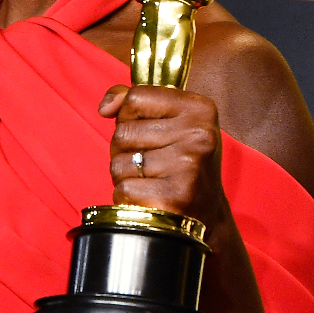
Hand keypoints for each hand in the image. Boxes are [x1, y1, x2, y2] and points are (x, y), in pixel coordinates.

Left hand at [97, 83, 265, 312]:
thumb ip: (135, 101)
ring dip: (126, 175)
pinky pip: (123, 189)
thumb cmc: (181, 161)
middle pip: (122, 132)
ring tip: (152, 180)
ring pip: (118, 163)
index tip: (148, 131)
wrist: (207, 214)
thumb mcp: (171, 121)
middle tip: (151, 163)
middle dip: (125, 150)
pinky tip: (151, 197)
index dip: (129, 116)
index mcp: (200, 108)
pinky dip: (129, 197)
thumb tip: (106, 107)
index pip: (135, 97)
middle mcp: (198, 134)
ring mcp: (188, 166)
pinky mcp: (174, 197)